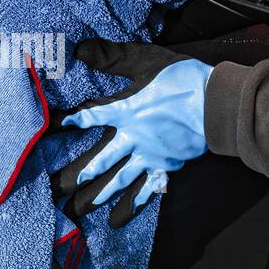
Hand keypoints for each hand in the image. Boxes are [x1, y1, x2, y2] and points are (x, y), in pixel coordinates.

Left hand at [54, 40, 211, 227]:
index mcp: (126, 111)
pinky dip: (132, 205)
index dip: (68, 122)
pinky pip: (146, 190)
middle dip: (76, 176)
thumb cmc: (183, 80)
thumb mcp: (146, 61)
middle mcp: (134, 138)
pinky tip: (118, 220)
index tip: (49, 130)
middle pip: (99, 161)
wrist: (218, 104)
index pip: (89, 117)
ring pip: (119, 180)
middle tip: (54, 191)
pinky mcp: (167, 167)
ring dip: (98, 196)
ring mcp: (150, 156)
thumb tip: (81, 48)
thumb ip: (113, 57)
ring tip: (79, 209)